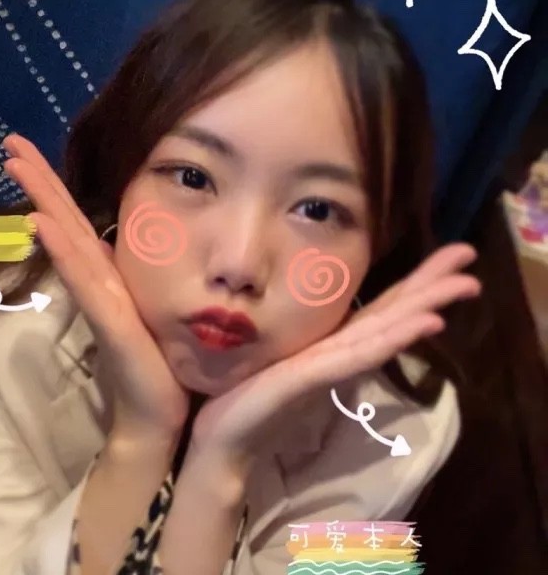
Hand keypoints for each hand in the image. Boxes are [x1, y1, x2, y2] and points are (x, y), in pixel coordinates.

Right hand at [2, 134, 189, 442]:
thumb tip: (160, 245)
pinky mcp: (109, 323)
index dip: (55, 188)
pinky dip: (61, 250)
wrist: (163, 418)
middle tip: (11, 142)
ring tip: (15, 164)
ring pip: (66, 241)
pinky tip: (41, 222)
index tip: (32, 152)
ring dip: (41, 200)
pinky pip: (83, 280)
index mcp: (111, 276)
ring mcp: (100, 300)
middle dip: (39, 181)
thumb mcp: (161, 306)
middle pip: (64, 221)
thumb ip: (151, 276)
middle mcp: (99, 282)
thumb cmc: (166, 365)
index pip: (78, 223)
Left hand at [190, 243, 481, 473]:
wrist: (222, 439)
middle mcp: (340, 353)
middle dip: (433, 285)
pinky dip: (395, 338)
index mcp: (333, 344)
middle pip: (395, 312)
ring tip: (464, 284)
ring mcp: (331, 366)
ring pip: (387, 330)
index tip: (449, 254)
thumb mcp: (279, 350)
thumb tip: (308, 300)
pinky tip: (425, 322)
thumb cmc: (244, 393)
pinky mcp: (314, 377)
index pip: (383, 307)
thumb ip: (302, 332)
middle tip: (470, 255)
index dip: (416, 282)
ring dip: (426, 306)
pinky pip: (360, 353)